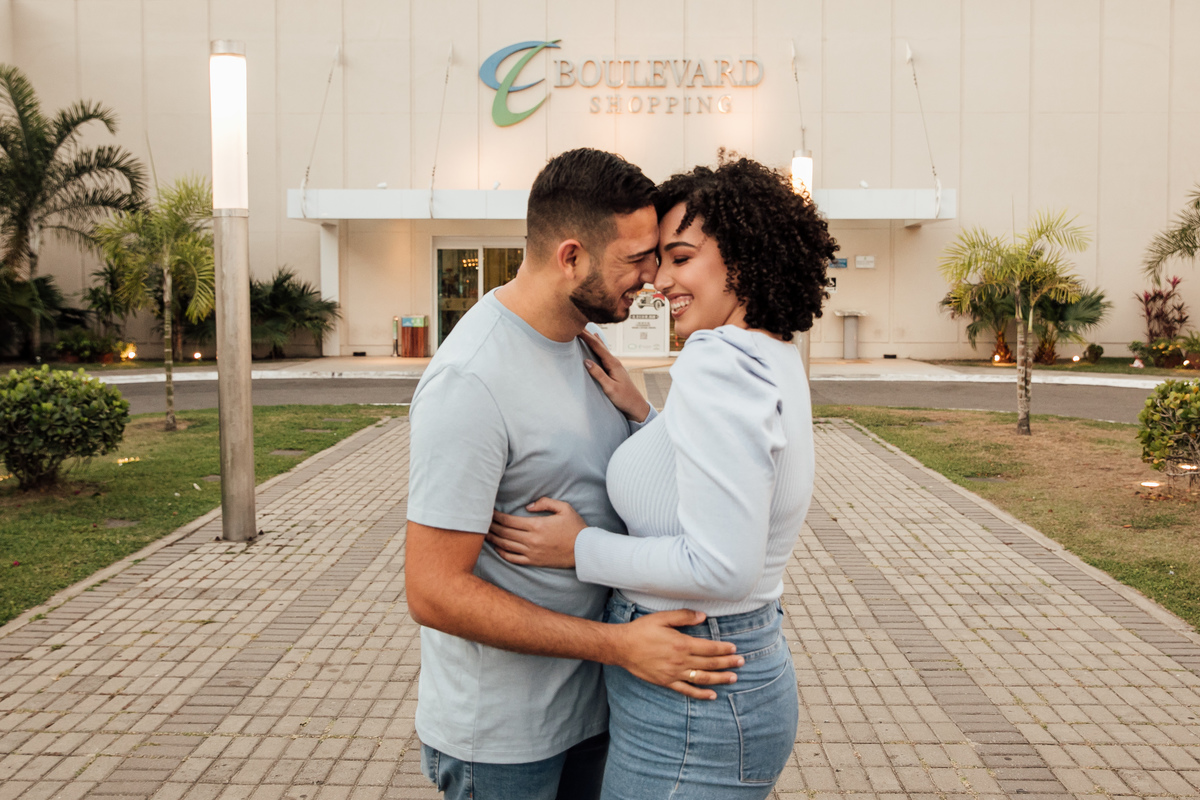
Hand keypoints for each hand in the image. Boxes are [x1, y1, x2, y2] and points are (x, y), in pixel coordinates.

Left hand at [487, 498, 584, 567]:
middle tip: (482, 521)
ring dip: (493, 538)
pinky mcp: (533, 561)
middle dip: (491, 526)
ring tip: (483, 533)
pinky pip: (513, 558)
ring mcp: (531, 552)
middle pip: (504, 532)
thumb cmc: (575, 527)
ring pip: (505, 545)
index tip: (489, 511)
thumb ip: (545, 503)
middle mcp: (531, 540)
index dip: (496, 516)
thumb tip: (527, 506)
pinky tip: (496, 547)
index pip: (509, 520)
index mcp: (537, 525)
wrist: (584, 550)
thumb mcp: (564, 508)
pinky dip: (502, 553)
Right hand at [579, 330, 650, 422]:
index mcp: (613, 364)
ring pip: (601, 347)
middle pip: (599, 344)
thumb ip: (599, 374)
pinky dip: (598, 345)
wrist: (636, 406)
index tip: (577, 328)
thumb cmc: (624, 399)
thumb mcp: (610, 388)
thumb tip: (586, 361)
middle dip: (588, 334)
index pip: (597, 347)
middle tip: (578, 323)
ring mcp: (614, 364)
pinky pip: (603, 353)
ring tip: (586, 328)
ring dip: (592, 338)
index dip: (587, 337)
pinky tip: (597, 341)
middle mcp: (614, 361)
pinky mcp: (613, 369)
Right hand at [613, 609, 742, 699]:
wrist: (622, 647)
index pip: (709, 648)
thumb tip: (703, 617)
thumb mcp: (662, 618)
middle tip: (742, 662)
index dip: (723, 649)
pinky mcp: (667, 682)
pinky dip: (701, 694)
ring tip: (733, 678)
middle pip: (709, 663)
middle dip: (727, 663)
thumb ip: (684, 616)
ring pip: (702, 678)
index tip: (734, 649)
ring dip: (720, 678)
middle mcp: (680, 661)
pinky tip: (712, 695)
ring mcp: (674, 673)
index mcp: (681, 644)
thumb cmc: (641, 630)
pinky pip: (687, 690)